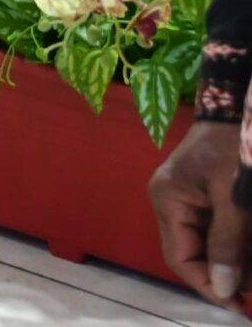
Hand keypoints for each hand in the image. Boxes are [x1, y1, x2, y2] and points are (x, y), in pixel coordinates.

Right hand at [151, 117, 251, 307]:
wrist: (238, 107)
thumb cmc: (233, 148)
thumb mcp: (234, 196)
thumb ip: (228, 242)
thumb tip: (223, 288)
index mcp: (169, 201)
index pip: (180, 257)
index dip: (207, 284)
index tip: (238, 304)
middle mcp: (172, 203)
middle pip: (194, 253)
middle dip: (224, 275)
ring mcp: (187, 199)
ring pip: (208, 244)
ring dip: (233, 262)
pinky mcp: (205, 195)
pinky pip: (217, 230)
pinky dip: (236, 244)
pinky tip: (249, 254)